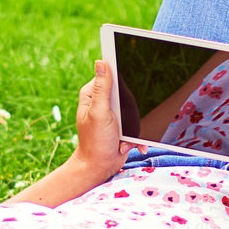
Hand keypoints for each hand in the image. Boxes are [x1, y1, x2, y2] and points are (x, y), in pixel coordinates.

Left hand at [73, 59, 143, 176]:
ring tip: (122, 137)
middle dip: (130, 107)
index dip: (120, 73)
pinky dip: (135, 135)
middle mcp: (101, 101)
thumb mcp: (99, 112)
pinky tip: (128, 144)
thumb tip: (101, 62)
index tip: (129, 78)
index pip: (108, 74)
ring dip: (133, 123)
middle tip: (122, 120)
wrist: (100, 167)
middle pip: (124, 92)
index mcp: (92, 94)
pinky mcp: (122, 125)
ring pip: (133, 108)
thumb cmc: (95, 141)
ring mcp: (112, 113)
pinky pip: (135, 123)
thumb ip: (102, 88)